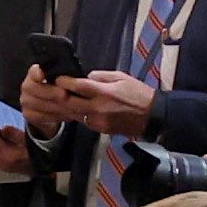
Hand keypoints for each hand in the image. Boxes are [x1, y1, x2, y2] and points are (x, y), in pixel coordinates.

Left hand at [43, 69, 159, 137]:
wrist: (152, 116)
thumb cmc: (138, 93)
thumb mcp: (120, 77)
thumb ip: (100, 77)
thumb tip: (84, 77)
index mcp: (105, 93)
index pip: (79, 87)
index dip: (65, 82)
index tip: (57, 78)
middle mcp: (99, 108)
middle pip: (70, 103)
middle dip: (60, 96)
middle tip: (54, 90)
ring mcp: (99, 121)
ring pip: (75, 114)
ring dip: (67, 107)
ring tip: (62, 99)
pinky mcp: (101, 130)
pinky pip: (84, 121)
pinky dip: (79, 114)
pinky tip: (77, 108)